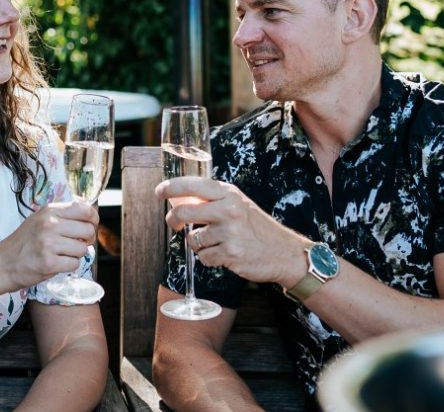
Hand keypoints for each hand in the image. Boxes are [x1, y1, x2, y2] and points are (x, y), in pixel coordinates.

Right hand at [0, 201, 98, 292]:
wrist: (2, 264)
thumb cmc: (23, 243)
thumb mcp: (40, 219)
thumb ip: (62, 215)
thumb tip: (90, 215)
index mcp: (49, 211)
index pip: (85, 210)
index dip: (93, 220)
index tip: (90, 226)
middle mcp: (50, 224)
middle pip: (88, 230)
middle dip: (86, 240)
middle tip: (75, 244)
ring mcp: (49, 243)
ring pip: (83, 249)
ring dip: (75, 254)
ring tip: (60, 254)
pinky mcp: (49, 263)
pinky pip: (74, 264)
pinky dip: (68, 266)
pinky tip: (56, 263)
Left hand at [156, 177, 308, 286]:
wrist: (284, 252)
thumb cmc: (256, 228)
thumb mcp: (237, 204)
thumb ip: (211, 200)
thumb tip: (178, 200)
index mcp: (228, 193)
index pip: (191, 185)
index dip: (170, 188)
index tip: (159, 193)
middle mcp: (229, 209)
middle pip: (183, 212)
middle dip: (173, 220)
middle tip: (174, 224)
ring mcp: (230, 232)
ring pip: (193, 239)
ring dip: (200, 245)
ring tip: (217, 243)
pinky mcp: (230, 254)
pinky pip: (204, 257)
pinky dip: (210, 259)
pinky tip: (225, 255)